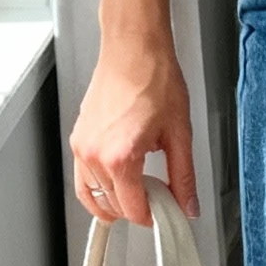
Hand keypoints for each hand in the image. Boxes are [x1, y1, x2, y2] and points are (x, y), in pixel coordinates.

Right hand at [71, 28, 198, 228]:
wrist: (134, 48)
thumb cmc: (154, 78)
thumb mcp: (179, 133)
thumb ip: (183, 176)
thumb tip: (188, 204)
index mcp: (119, 157)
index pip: (133, 209)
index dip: (152, 217)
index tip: (166, 214)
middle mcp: (94, 155)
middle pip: (113, 206)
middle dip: (137, 209)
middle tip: (159, 200)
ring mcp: (82, 147)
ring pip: (94, 196)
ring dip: (115, 202)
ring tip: (140, 192)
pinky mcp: (78, 139)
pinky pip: (82, 179)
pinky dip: (98, 189)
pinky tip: (118, 184)